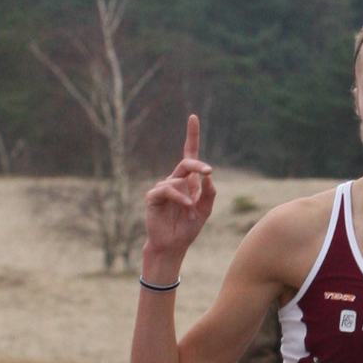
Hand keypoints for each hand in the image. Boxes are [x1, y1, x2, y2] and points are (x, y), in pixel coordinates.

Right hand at [143, 114, 216, 266]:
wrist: (173, 245)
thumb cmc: (188, 227)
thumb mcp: (205, 210)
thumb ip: (209, 193)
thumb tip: (208, 177)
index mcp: (188, 181)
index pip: (190, 154)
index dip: (191, 136)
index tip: (193, 117)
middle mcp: (175, 180)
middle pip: (186, 162)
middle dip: (198, 165)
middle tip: (209, 171)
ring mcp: (163, 187)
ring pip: (178, 180)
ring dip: (188, 195)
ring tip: (190, 210)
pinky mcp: (153, 197)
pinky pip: (167, 190)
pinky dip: (178, 196)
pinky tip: (184, 206)